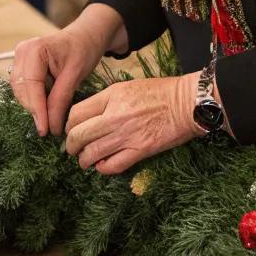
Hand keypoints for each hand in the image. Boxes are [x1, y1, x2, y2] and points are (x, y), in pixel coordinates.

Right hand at [11, 5, 124, 136]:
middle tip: (48, 130)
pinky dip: (34, 100)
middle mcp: (21, 52)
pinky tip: (45, 109)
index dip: (37, 109)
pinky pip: (24, 88)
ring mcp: (19, 58)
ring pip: (20, 91)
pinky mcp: (22, 66)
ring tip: (48, 122)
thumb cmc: (83, 49)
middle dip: (34, 110)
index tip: (44, 130)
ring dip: (33, 107)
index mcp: (34, 49)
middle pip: (21, 89)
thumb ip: (61, 99)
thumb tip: (52, 127)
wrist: (86, 36)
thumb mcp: (75, 75)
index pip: (31, 85)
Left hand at [64, 73, 198, 173]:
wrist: (187, 103)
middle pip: (78, 135)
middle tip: (72, 149)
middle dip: (71, 145)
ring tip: (84, 161)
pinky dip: (103, 168)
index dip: (68, 125)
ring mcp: (127, 135)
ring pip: (92, 153)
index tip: (71, 129)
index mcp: (111, 96)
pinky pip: (113, 165)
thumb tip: (88, 116)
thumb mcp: (127, 86)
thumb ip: (106, 100)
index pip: (76, 114)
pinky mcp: (140, 151)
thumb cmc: (160, 92)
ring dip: (84, 160)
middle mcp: (114, 116)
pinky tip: (102, 166)